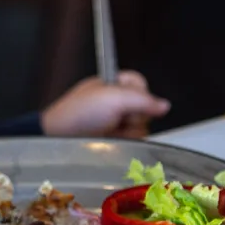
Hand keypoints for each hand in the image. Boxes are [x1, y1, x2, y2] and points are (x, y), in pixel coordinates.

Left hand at [39, 70, 170, 137]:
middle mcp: (116, 102)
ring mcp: (115, 122)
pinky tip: (112, 141)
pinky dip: (126, 141)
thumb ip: (142, 99)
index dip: (140, 91)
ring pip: (142, 126)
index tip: (128, 98)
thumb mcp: (112, 98)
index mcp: (112, 84)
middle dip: (134, 115)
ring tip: (111, 131)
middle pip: (145, 107)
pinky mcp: (115, 141)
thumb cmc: (79, 113)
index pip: (141, 82)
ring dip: (129, 130)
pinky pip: (134, 140)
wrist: (59, 139)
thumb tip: (165, 106)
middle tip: (116, 117)